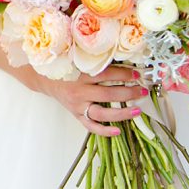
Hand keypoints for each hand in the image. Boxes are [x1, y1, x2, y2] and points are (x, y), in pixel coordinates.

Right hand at [22, 65, 148, 136]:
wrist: (45, 80)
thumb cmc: (65, 68)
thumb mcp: (77, 60)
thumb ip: (95, 60)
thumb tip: (121, 58)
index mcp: (80, 75)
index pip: (106, 75)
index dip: (124, 74)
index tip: (137, 74)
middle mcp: (79, 91)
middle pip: (108, 95)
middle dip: (129, 93)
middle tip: (142, 91)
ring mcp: (78, 106)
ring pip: (102, 113)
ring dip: (122, 113)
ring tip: (137, 111)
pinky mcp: (76, 115)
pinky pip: (91, 126)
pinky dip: (104, 130)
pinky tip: (117, 131)